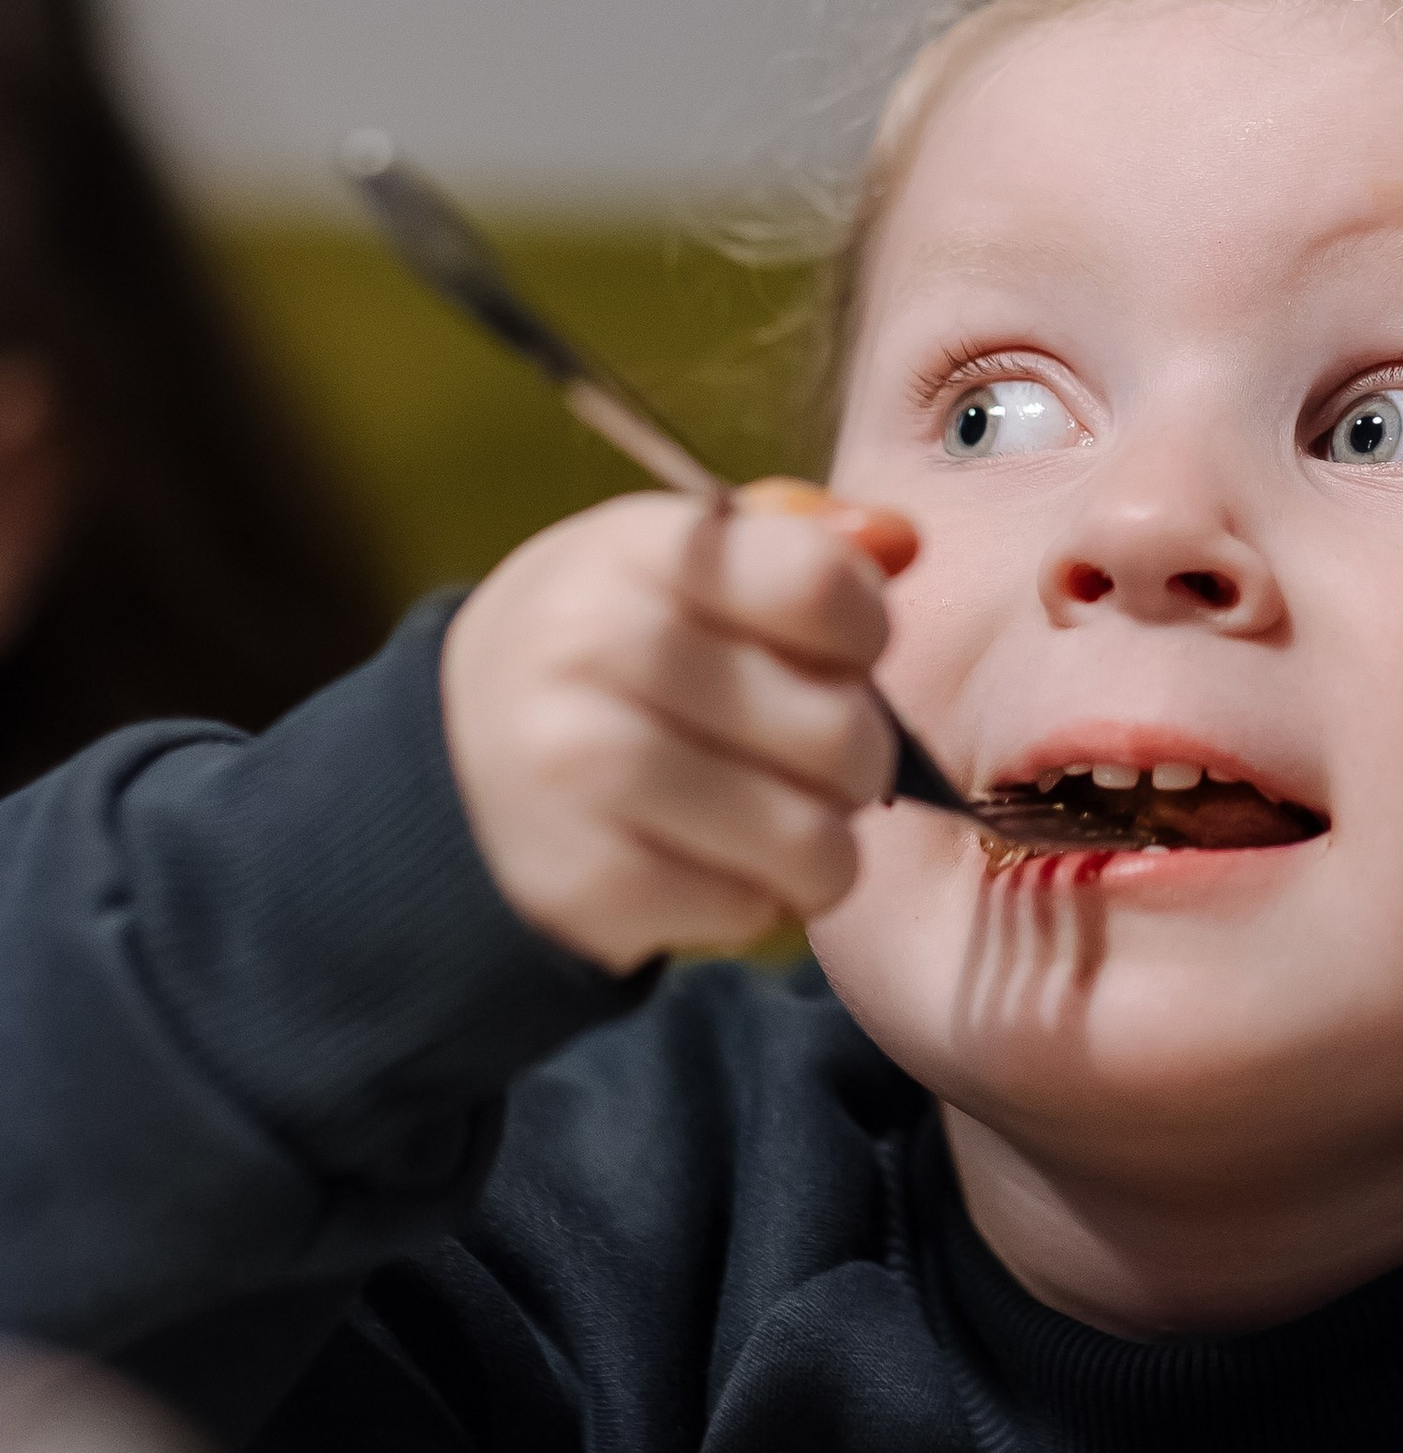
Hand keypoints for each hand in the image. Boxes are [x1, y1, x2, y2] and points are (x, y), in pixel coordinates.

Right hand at [440, 486, 919, 970]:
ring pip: (814, 842)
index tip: (840, 649)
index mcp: (638, 549)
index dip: (865, 630)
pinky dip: (752, 898)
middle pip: (840, 732)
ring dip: (819, 843)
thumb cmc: (609, 650)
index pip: (822, 586)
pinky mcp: (583, 884)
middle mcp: (597, 648)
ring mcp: (582, 772)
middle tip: (812, 754)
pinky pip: (752, 911)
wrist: (451, 762)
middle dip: (858, 756)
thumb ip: (800, 544)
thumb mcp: (680, 565)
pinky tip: (705, 858)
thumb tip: (900, 540)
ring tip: (775, 816)